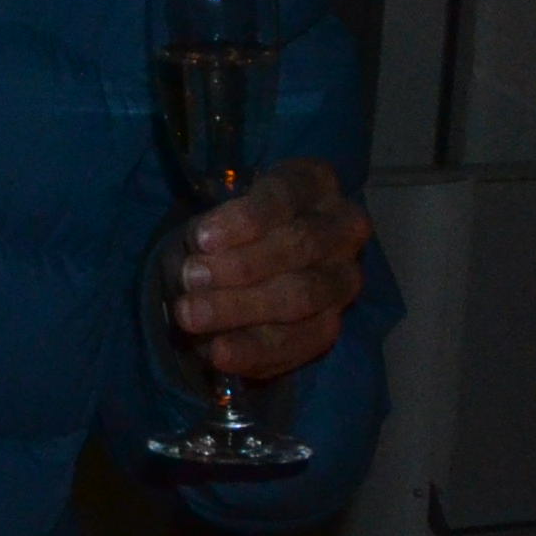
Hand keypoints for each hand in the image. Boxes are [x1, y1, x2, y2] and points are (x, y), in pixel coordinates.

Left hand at [168, 157, 368, 387]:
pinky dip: (256, 350)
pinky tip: (219, 353)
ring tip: (191, 318)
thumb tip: (194, 269)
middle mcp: (343, 227)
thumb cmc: (232, 232)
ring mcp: (345, 277)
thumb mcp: (220, 218)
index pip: (284, 194)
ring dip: (242, 309)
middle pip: (300, 245)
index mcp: (313, 182)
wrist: (253, 269)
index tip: (201, 239)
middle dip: (241, 267)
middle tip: (190, 280)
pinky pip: (302, 343)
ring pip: (302, 295)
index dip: (244, 219)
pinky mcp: (335, 323)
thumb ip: (211, 236)